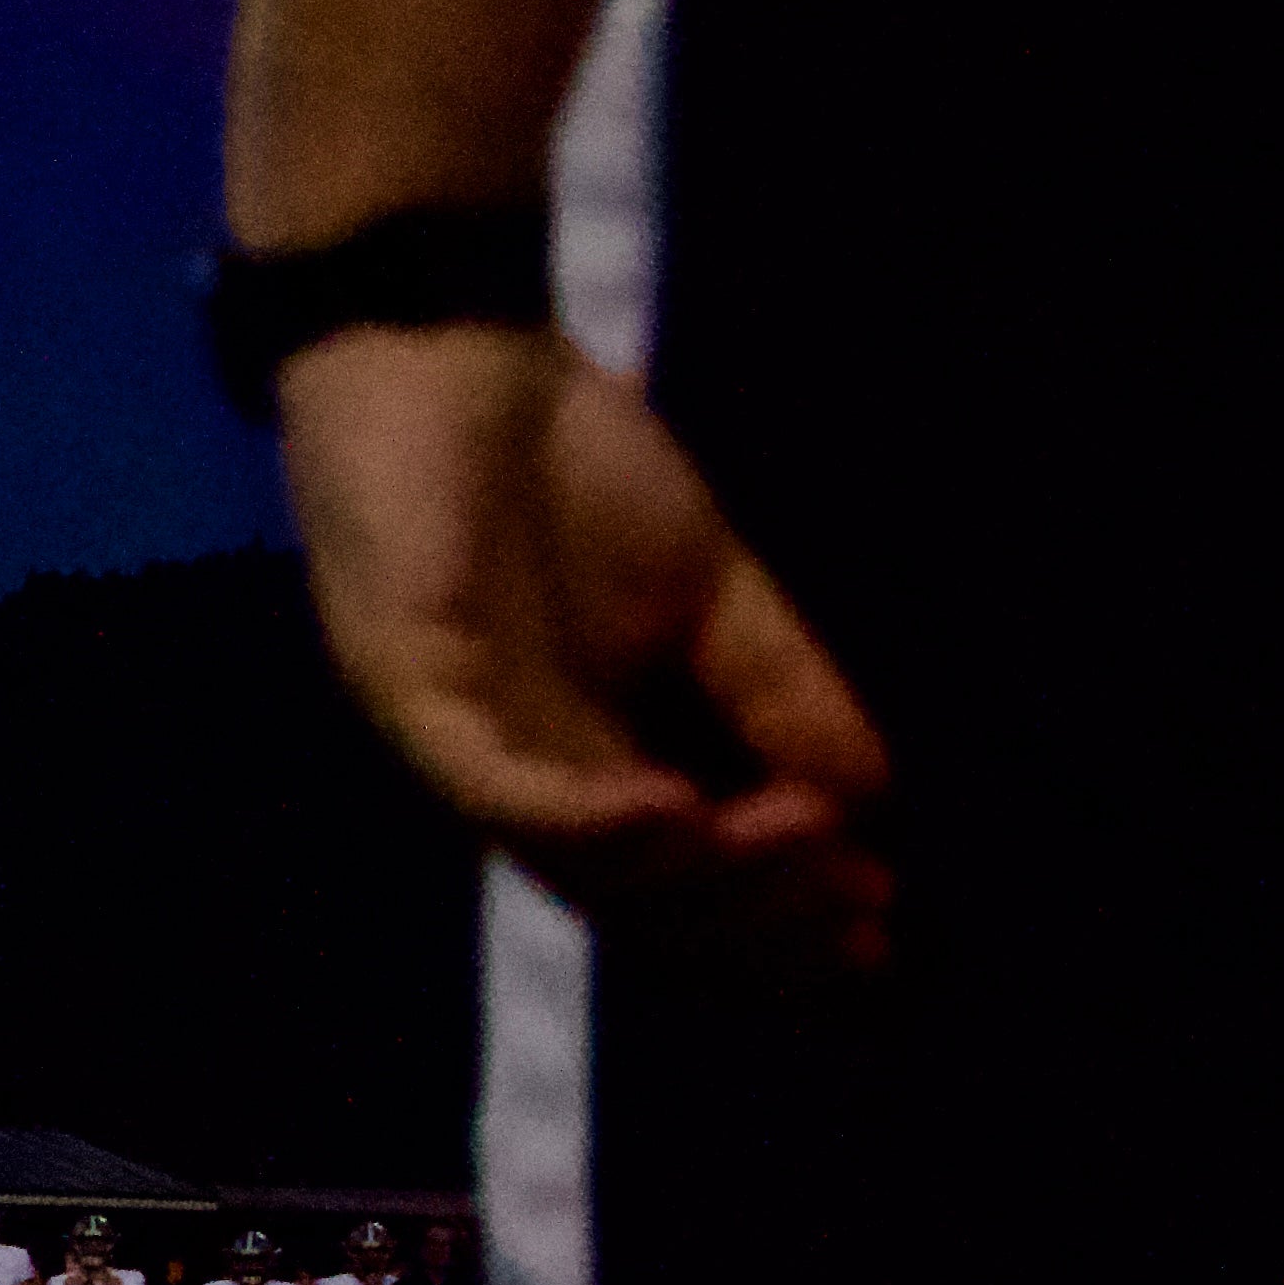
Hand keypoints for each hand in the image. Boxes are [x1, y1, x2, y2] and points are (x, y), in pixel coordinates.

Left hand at [277, 320, 891, 967]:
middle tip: (857, 902)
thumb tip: (875, 801)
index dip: (773, 929)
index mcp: (585, 765)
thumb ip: (779, 688)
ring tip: (793, 848)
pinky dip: (583, 813)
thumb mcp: (707, 587)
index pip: (676, 890)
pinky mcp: (402, 683)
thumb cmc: (564, 467)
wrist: (450, 349)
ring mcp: (453, 738)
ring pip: (567, 862)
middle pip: (632, 903)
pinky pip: (489, 782)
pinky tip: (675, 811)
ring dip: (687, 873)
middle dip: (750, 920)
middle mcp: (518, 776)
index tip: (881, 935)